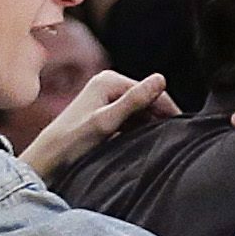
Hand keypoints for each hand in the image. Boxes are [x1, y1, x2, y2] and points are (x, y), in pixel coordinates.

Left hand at [27, 68, 179, 174]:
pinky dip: (139, 129)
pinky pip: (131, 118)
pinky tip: (142, 143)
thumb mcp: (107, 121)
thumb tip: (161, 79)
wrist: (49, 156)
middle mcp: (108, 83)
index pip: (152, 91)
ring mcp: (106, 97)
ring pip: (141, 110)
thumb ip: (135, 100)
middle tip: (172, 140)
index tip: (185, 131)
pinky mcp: (105, 110)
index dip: (169, 110)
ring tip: (158, 143)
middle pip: (147, 100)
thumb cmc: (74, 140)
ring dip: (150, 125)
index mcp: (109, 80)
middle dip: (159, 118)